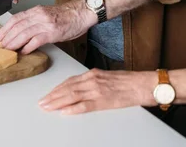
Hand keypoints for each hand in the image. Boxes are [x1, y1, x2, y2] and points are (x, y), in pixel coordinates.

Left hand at [0, 0, 95, 53]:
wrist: (82, 12)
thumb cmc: (67, 15)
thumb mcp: (47, 13)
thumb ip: (35, 20)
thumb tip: (23, 32)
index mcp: (37, 10)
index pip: (16, 18)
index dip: (5, 28)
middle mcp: (39, 15)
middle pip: (17, 26)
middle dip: (7, 38)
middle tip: (1, 46)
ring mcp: (45, 24)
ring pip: (23, 33)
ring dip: (14, 43)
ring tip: (8, 50)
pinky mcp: (52, 32)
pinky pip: (36, 41)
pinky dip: (27, 47)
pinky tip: (23, 52)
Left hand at [38, 68, 155, 114]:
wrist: (143, 83)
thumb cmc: (129, 81)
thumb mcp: (108, 77)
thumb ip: (95, 81)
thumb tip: (82, 88)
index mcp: (94, 74)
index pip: (70, 81)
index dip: (57, 88)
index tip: (48, 94)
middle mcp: (93, 79)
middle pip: (68, 88)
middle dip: (53, 95)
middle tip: (41, 102)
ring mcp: (98, 89)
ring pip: (73, 95)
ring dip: (58, 101)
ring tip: (47, 107)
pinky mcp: (104, 100)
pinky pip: (85, 105)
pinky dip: (74, 108)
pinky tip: (65, 112)